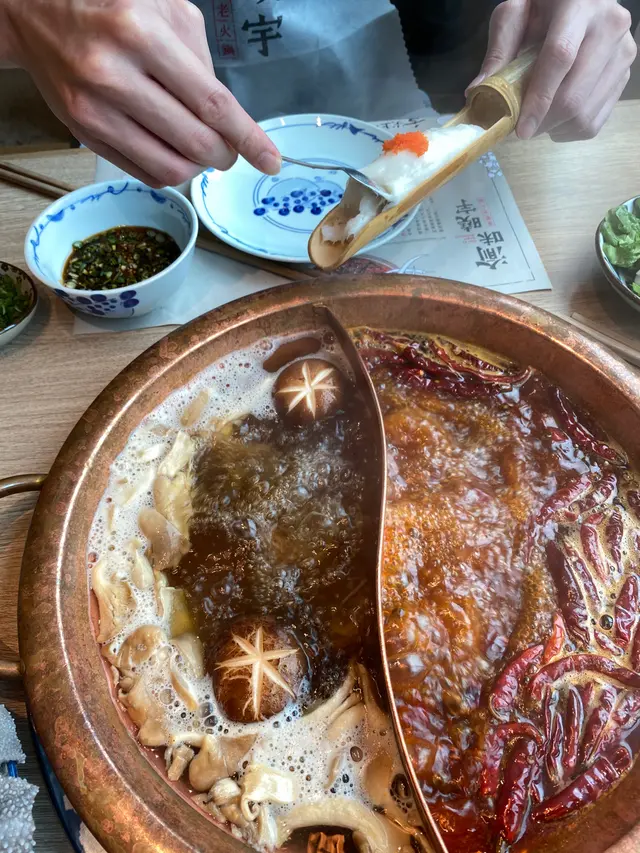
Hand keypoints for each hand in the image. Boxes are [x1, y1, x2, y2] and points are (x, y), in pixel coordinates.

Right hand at [2, 0, 280, 185]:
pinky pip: (142, 172)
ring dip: (196, 167)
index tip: (270, 161)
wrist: (35, 12)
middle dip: (224, 154)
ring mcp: (94, 109)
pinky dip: (167, 169)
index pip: (212, 104)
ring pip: (170, 168)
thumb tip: (228, 118)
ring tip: (198, 148)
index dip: (247, 139)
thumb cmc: (110, 5)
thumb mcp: (164, 7)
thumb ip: (201, 60)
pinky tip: (169, 148)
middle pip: (195, 143)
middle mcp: (114, 74)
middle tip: (228, 148)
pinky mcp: (83, 132)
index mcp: (141, 33)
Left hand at [469, 0, 636, 141]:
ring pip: (584, 114)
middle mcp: (610, 27)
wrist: (582, 0)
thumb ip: (498, 49)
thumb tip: (478, 92)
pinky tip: (555, 119)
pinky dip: (568, 131)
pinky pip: (594, 123)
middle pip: (574, 95)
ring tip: (537, 120)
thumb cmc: (544, 8)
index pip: (560, 57)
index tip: (520, 129)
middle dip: (542, 122)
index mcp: (580, 6)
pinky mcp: (625, 76)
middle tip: (520, 129)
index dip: (538, 98)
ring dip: (553, 129)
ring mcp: (623, 53)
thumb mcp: (516, 15)